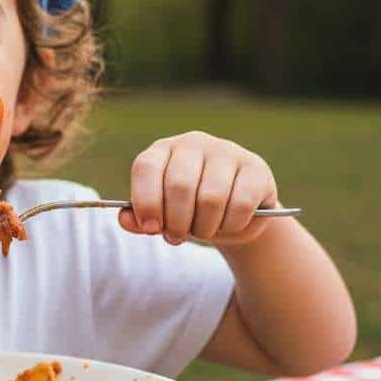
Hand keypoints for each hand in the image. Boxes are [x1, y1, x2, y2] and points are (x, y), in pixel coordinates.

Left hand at [119, 131, 277, 246]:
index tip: (151, 229)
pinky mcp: (255, 167)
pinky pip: (240, 204)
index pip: (146, 168)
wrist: (234, 213)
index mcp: (162, 150)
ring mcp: (226, 151)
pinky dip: (231, 225)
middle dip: (177, 222)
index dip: (146, 202)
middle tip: (177, 237)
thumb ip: (140, 219)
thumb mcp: (162, 217)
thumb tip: (125, 220)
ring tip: (203, 232)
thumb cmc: (189, 212)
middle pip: (179, 185)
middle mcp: (193, 143)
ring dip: (205, 227)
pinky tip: (228, 225)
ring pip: (211, 198)